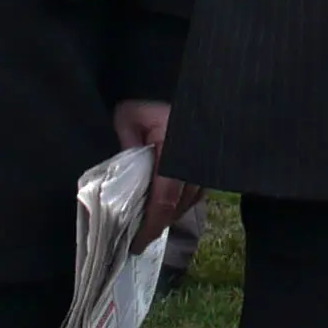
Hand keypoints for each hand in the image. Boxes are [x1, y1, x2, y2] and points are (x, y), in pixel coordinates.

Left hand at [113, 100, 193, 253]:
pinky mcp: (204, 164)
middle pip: (178, 206)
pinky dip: (179, 204)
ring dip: (169, 216)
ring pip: (188, 202)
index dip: (152, 224)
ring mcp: (202, 163)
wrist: (173, 85)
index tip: (137, 242)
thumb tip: (122, 180)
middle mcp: (193, 160)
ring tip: (148, 227)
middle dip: (158, 225)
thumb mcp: (128, 118)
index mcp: (173, 148)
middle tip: (138, 240)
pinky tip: (164, 208)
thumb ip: (126, 146)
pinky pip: (194, 193)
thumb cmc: (147, 101)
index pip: (164, 197)